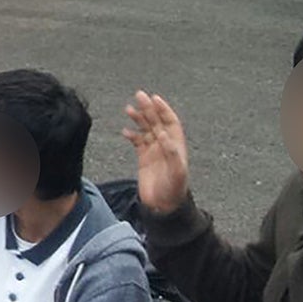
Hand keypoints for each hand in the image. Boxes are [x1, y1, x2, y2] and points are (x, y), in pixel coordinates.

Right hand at [123, 91, 189, 215]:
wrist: (163, 206)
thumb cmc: (174, 191)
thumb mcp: (177, 173)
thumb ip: (172, 154)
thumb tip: (164, 136)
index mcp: (176, 146)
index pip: (170, 122)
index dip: (163, 110)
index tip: (155, 98)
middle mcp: (165, 146)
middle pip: (156, 122)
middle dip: (149, 108)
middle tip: (139, 95)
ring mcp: (154, 151)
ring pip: (145, 129)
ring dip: (139, 118)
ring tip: (129, 108)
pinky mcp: (143, 159)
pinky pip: (137, 142)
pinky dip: (131, 135)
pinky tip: (125, 131)